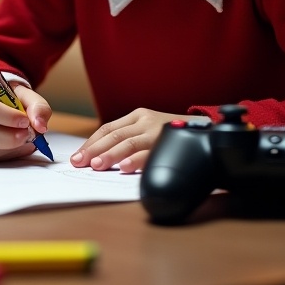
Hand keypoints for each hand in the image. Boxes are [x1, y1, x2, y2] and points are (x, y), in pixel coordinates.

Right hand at [0, 84, 52, 162]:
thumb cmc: (6, 100)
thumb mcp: (22, 94)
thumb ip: (36, 105)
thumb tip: (40, 126)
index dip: (7, 117)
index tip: (25, 121)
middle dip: (8, 138)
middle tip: (28, 135)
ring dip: (9, 150)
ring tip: (26, 142)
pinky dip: (6, 157)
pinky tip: (17, 149)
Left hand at [70, 108, 195, 172]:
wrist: (207, 129)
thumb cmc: (170, 134)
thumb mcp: (148, 129)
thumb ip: (129, 139)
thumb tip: (100, 158)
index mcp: (137, 115)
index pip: (107, 129)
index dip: (91, 143)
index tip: (77, 157)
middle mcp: (145, 120)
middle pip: (114, 135)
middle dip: (94, 150)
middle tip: (79, 163)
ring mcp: (157, 131)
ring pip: (128, 142)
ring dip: (110, 155)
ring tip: (96, 166)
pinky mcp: (169, 142)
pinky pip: (149, 152)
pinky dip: (135, 160)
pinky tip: (124, 168)